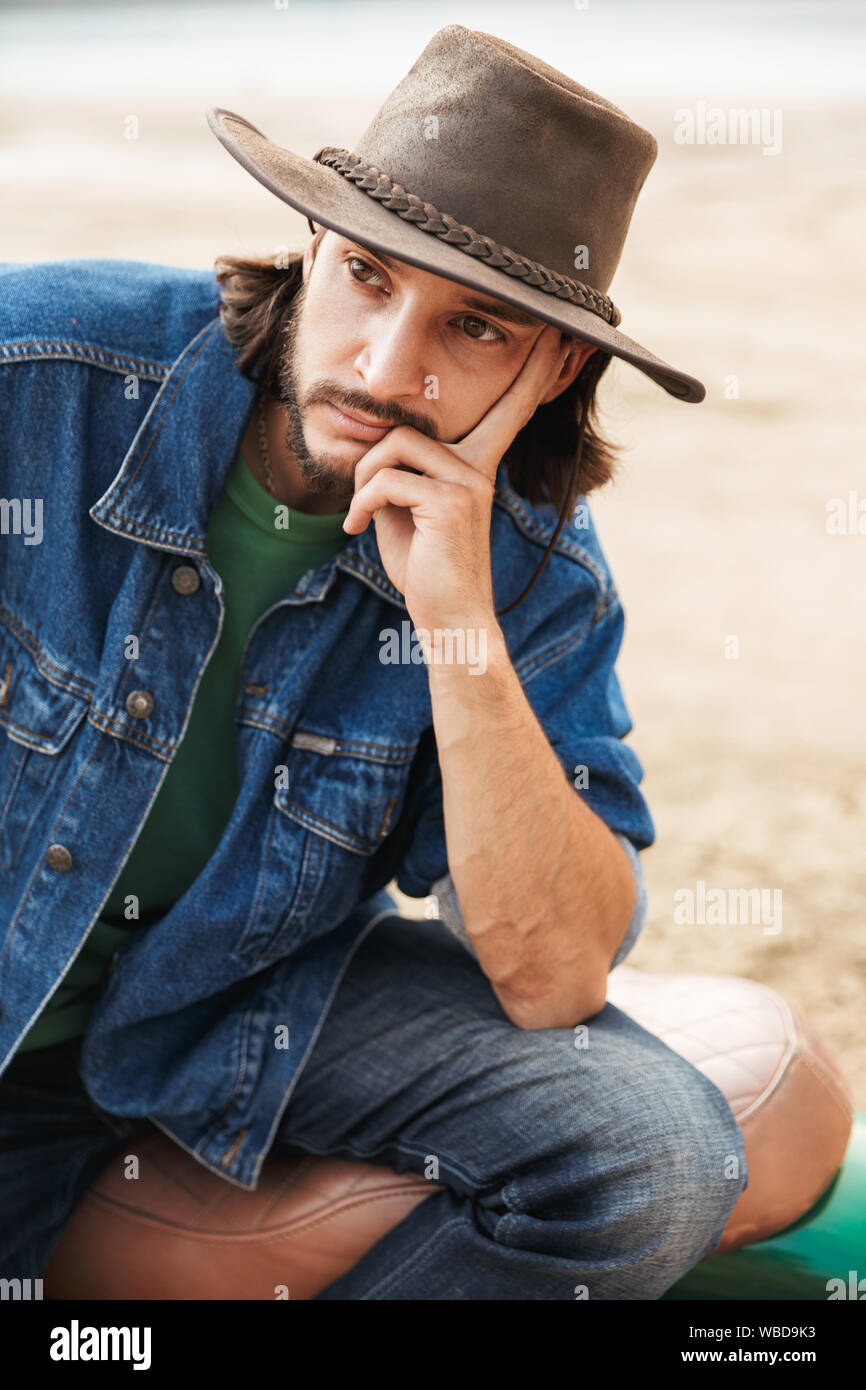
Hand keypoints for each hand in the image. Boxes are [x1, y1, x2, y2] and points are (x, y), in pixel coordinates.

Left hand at [342, 324, 569, 632]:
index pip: (509, 409)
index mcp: (477, 467)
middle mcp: (479, 469)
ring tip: (360, 517)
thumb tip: (373, 445)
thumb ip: (401, 474)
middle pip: (408, 425)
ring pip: (393, 446)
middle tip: (358, 505)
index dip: (533, 372)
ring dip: (362, 482)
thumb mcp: (410, 514)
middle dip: (369, 460)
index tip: (558, 334)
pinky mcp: (449, 502)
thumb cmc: (428, 570)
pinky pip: (386, 479)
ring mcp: (468, 483)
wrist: (450, 620)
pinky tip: (358, 530)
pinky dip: (362, 504)